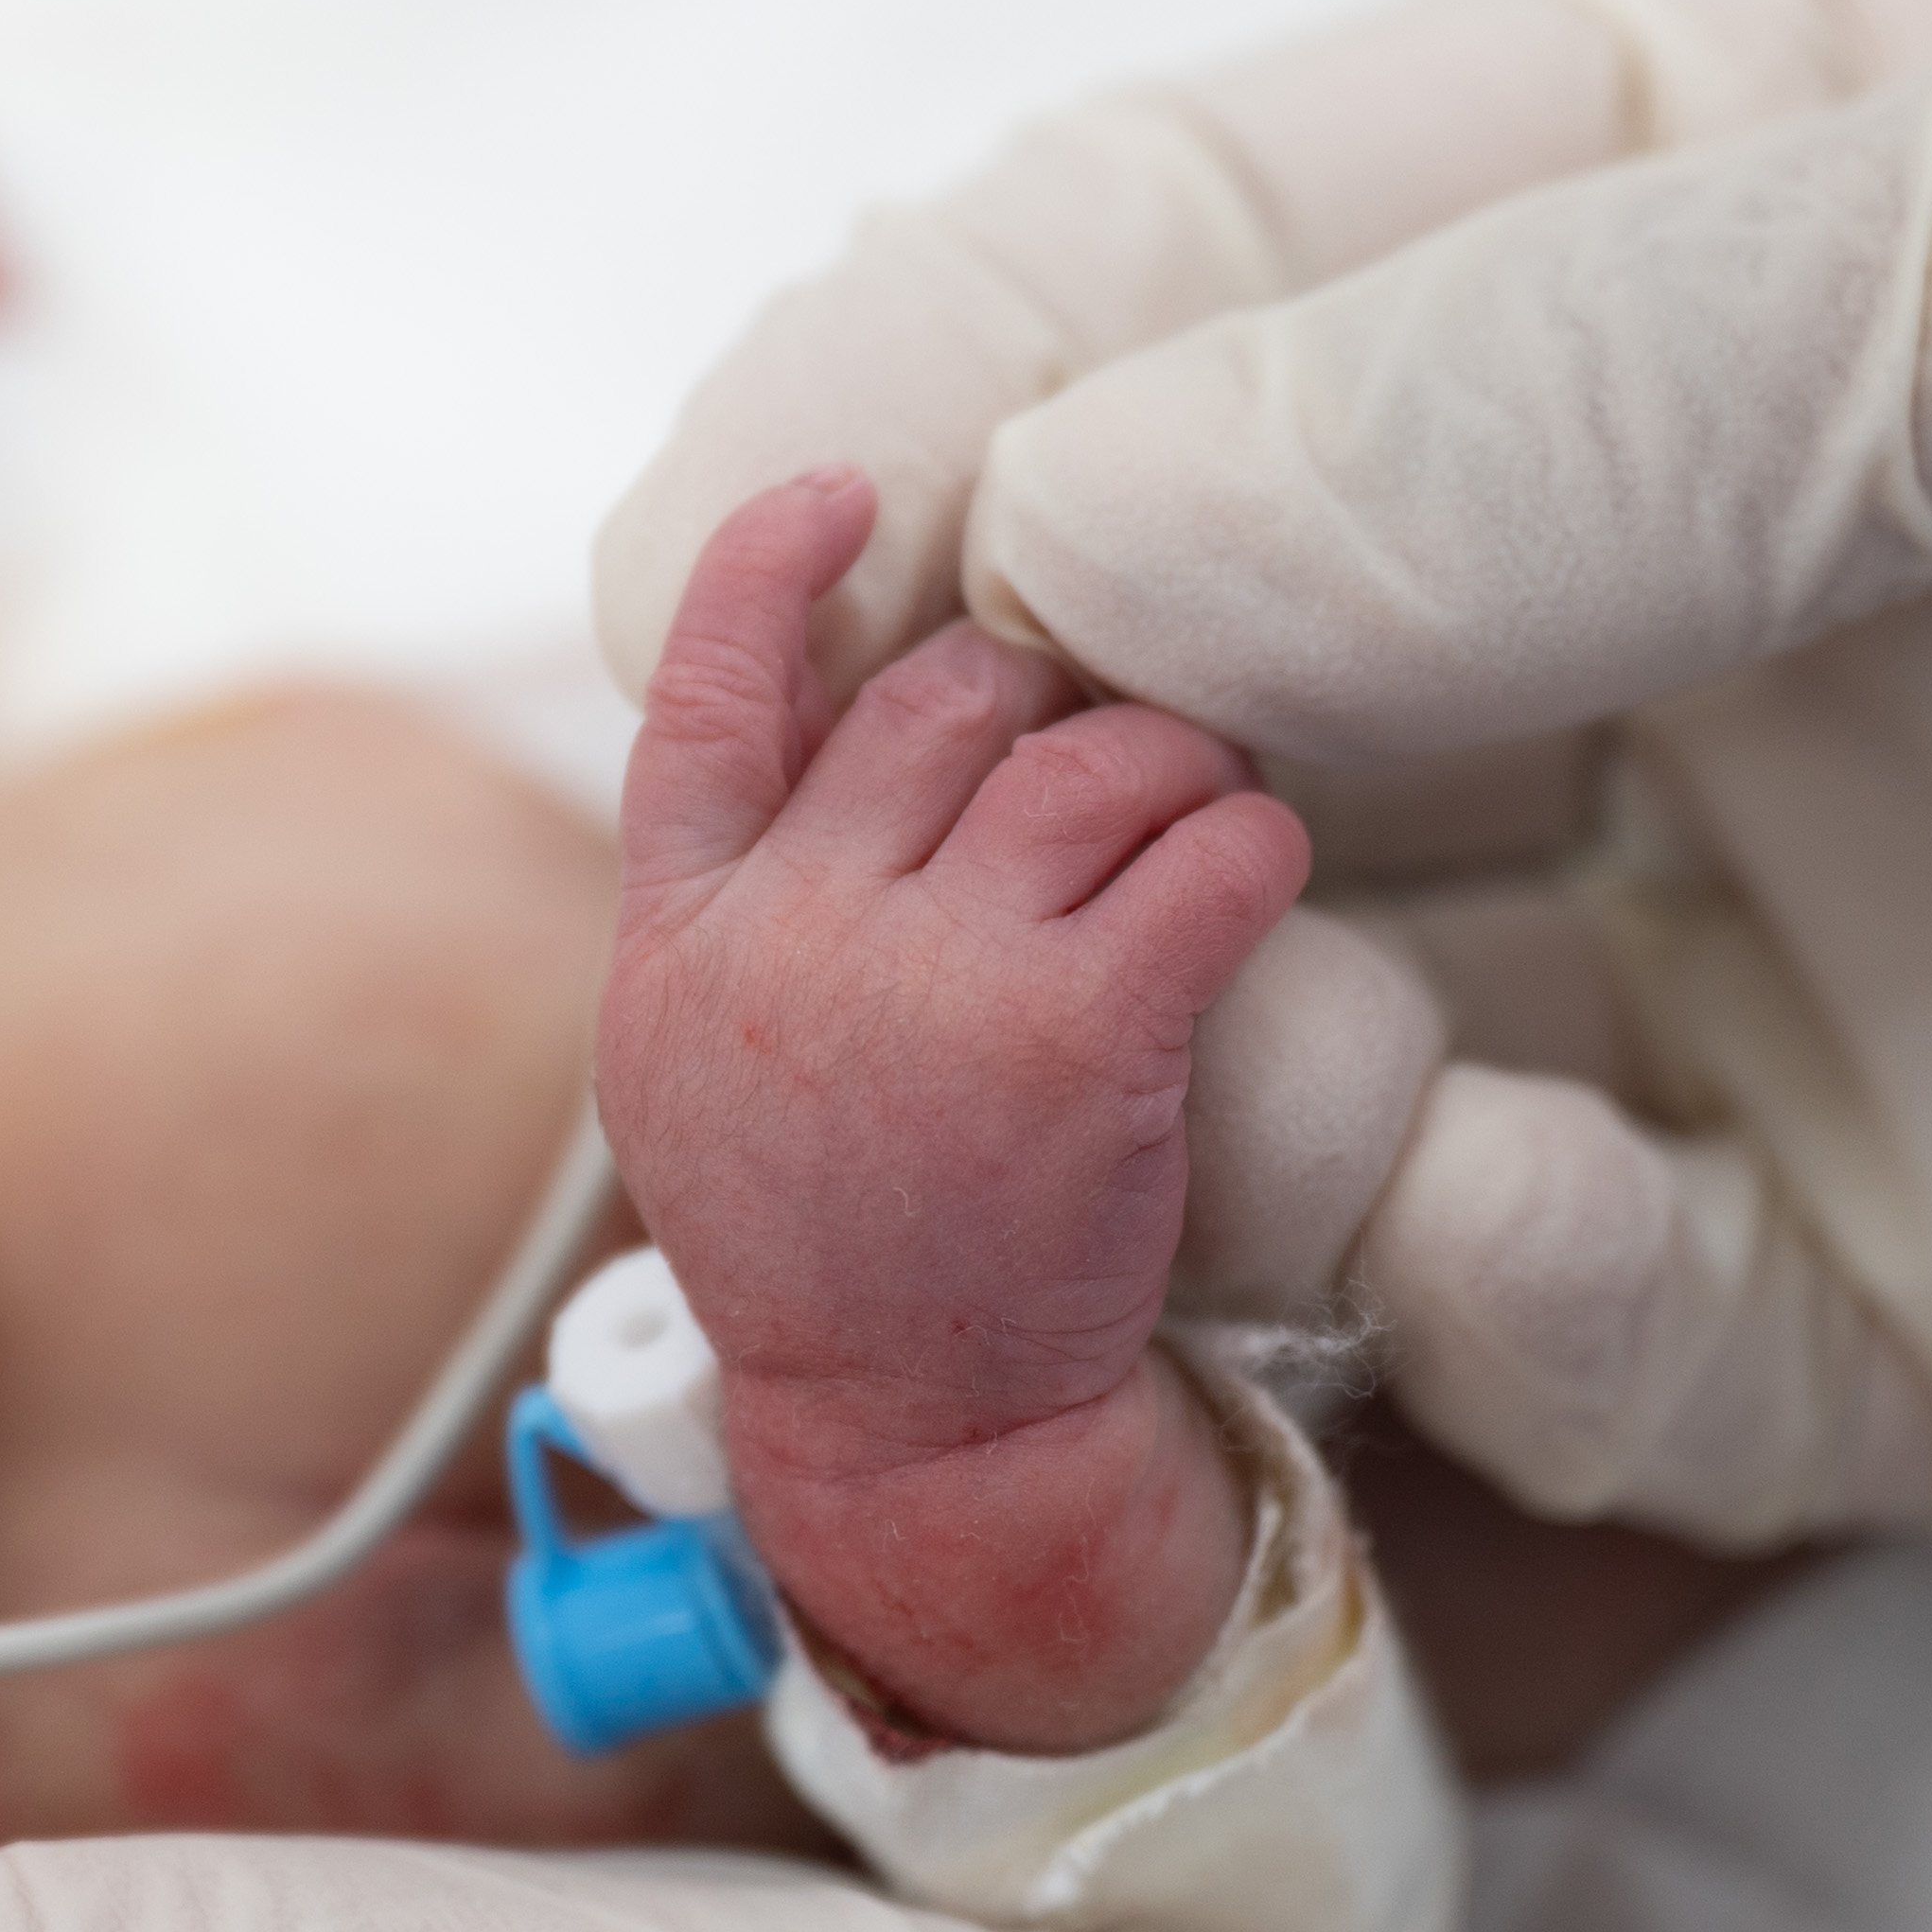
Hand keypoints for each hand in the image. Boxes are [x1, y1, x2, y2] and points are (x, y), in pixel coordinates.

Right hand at [598, 469, 1309, 1749]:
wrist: (920, 1437)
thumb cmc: (827, 1247)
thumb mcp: (696, 1072)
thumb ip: (737, 908)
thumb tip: (824, 736)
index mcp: (680, 939)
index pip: (705, 700)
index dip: (769, 572)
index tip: (840, 494)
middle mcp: (795, 934)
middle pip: (943, 699)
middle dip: (1040, 701)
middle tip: (1098, 760)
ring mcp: (936, 978)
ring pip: (1092, 757)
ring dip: (1170, 764)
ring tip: (1194, 815)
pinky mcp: (1084, 1032)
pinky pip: (1209, 854)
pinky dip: (1251, 844)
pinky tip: (1250, 876)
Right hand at [894, 0, 1931, 1608]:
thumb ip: (1617, 362)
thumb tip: (1038, 542)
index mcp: (1647, 220)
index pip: (1103, 319)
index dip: (877, 477)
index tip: (729, 632)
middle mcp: (1637, 602)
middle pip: (1108, 750)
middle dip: (949, 865)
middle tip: (880, 981)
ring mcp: (1774, 972)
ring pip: (1270, 1091)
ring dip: (1181, 1120)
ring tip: (1266, 1093)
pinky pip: (1580, 1373)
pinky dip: (1491, 1336)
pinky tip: (1556, 1247)